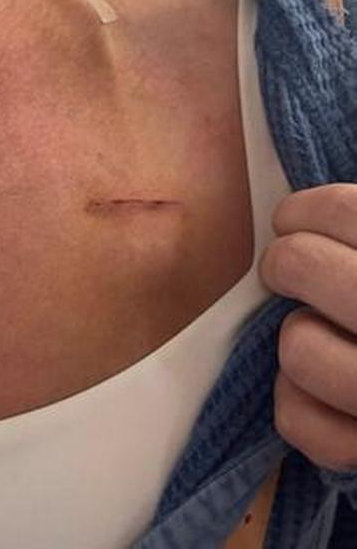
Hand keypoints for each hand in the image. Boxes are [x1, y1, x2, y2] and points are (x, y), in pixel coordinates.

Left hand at [259, 183, 356, 471]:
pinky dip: (300, 405)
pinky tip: (329, 396)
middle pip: (301, 265)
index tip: (293, 221)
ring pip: (297, 345)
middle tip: (292, 270)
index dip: (305, 211)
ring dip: (300, 338)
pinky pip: (298, 419)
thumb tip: (314, 216)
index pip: (345, 212)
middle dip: (285, 263)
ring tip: (327, 337)